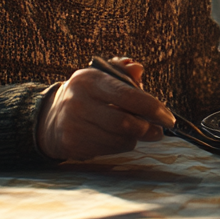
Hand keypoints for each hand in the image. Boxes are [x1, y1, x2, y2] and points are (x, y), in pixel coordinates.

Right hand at [36, 57, 174, 160]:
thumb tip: (137, 68)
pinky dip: (120, 146)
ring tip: (138, 132)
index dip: (153, 108)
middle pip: (124, 122)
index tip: (168, 117)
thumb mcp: (103, 77)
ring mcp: (73, 125)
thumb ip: (124, 72)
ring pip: (119, 140)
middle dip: (148, 129)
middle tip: (159, 131)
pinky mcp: (72, 144)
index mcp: (89, 79)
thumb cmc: (88, 95)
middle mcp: (78, 101)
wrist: (51, 117)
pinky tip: (118, 138)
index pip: (128, 95)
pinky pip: (108, 150)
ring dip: (135, 138)